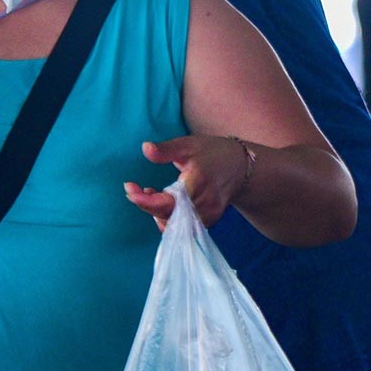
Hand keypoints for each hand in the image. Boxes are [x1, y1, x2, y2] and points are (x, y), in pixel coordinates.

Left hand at [124, 136, 250, 227]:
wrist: (241, 166)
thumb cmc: (212, 151)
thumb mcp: (188, 144)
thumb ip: (165, 150)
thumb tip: (145, 148)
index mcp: (197, 181)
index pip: (167, 201)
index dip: (145, 200)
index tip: (128, 189)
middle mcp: (204, 202)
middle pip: (168, 215)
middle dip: (146, 205)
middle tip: (133, 189)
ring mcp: (209, 214)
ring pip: (175, 224)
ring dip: (157, 212)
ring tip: (149, 193)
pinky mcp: (211, 220)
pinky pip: (184, 226)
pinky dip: (170, 217)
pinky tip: (164, 202)